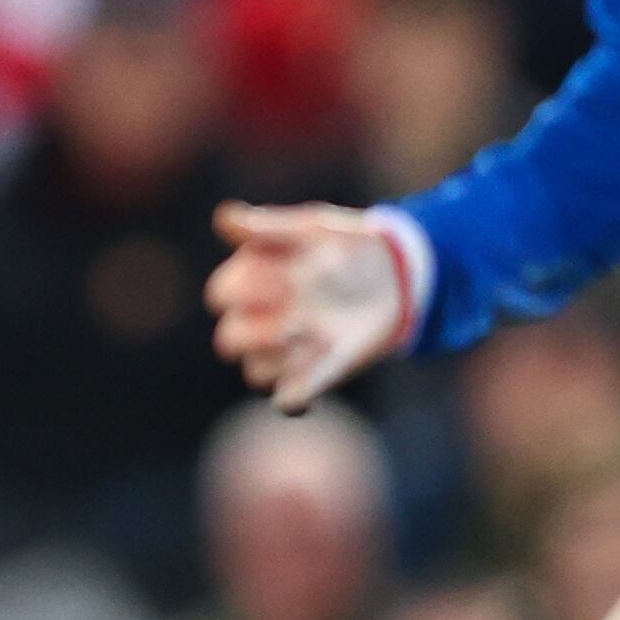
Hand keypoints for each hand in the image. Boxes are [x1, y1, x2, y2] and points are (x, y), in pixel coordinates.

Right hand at [204, 202, 417, 411]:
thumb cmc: (347, 246)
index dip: (248, 290)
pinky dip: (299, 392)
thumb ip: (269, 227)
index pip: (222, 294)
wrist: (397, 276)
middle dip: (258, 332)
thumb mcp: (312, 229)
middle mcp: (261, 319)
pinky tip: (327, 359)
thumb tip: (223, 218)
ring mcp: (285, 352)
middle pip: (229, 341)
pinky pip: (287, 400)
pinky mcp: (311, 377)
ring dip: (284, 358)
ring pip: (255, 372)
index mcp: (251, 280)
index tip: (291, 275)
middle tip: (299, 316)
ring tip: (323, 335)